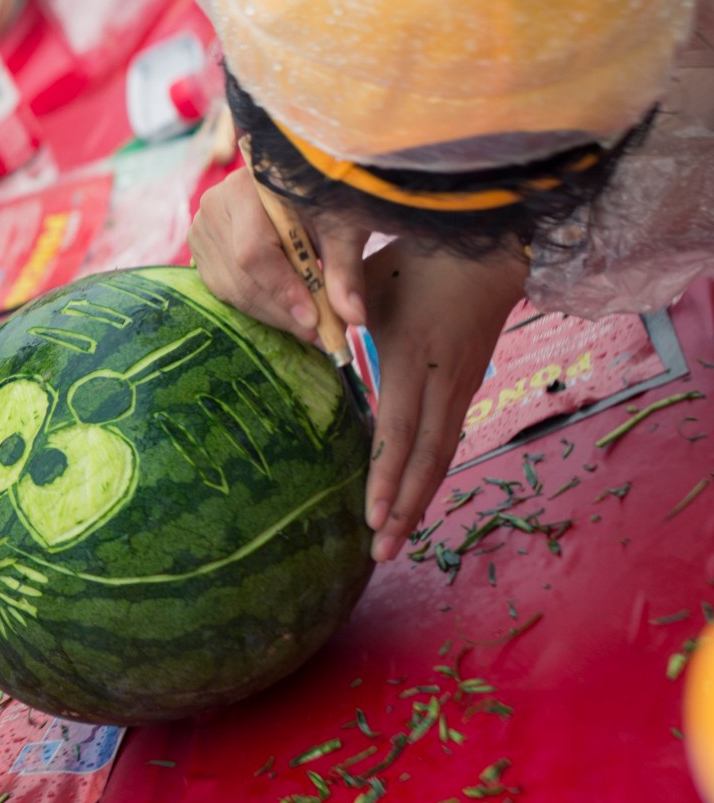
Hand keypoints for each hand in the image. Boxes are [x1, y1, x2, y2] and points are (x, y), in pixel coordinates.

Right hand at [190, 166, 371, 340]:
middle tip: (318, 333)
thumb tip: (353, 318)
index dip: (283, 290)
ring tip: (308, 325)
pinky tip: (286, 309)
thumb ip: (345, 270)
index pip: (253, 251)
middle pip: (240, 275)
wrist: (296, 180)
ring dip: (271, 313)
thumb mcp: (342, 226)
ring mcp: (201, 227)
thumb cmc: (324, 196)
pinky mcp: (200, 246)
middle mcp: (214, 205)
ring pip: (230, 288)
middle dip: (281, 310)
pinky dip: (256, 305)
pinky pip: (223, 288)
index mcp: (247, 187)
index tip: (314, 319)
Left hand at [362, 241, 527, 560]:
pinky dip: (429, 475)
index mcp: (414, 356)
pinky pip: (448, 440)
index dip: (387, 475)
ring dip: (417, 499)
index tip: (372, 516)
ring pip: (441, 456)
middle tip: (382, 554)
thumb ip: (339, 307)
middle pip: (426, 459)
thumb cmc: (420, 259)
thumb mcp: (373, 279)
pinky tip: (410, 499)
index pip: (399, 429)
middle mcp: (443, 382)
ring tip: (394, 541)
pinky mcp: (469, 387)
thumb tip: (307, 334)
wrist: (494, 248)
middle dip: (404, 509)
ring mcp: (462, 387)